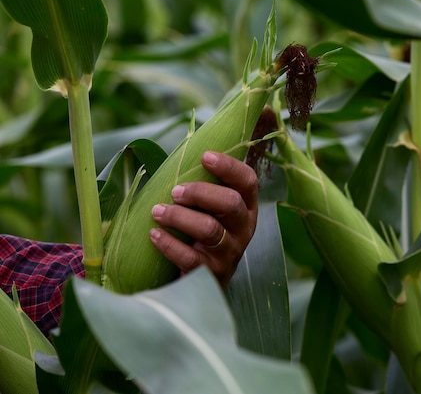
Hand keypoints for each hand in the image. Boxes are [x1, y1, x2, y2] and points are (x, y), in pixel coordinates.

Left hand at [149, 151, 257, 286]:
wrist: (205, 285)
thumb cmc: (203, 234)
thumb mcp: (212, 211)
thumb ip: (205, 188)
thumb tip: (179, 154)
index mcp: (246, 207)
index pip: (248, 181)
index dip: (229, 167)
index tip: (204, 156)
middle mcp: (244, 228)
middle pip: (230, 203)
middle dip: (200, 192)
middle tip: (175, 191)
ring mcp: (230, 252)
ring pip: (209, 230)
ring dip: (179, 217)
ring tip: (157, 211)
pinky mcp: (212, 273)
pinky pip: (191, 258)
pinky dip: (169, 245)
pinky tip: (154, 234)